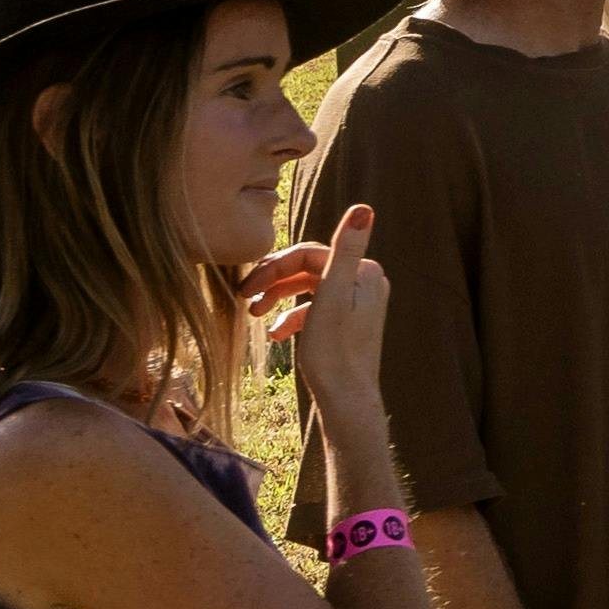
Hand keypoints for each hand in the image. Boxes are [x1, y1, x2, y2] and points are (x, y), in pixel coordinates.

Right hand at [252, 204, 386, 423]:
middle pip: (307, 269)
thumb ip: (344, 251)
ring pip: (308, 288)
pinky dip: (293, 316)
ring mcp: (358, 303)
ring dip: (279, 297)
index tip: (244, 288)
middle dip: (273, 281)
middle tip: (244, 299)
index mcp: (363, 271)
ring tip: (254, 315)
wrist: (347, 401)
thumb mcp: (332, 298)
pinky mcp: (348, 323)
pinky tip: (276, 334)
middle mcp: (365, 281)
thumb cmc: (335, 353)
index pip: (308, 254)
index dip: (273, 267)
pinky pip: (314, 309)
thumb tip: (364, 207)